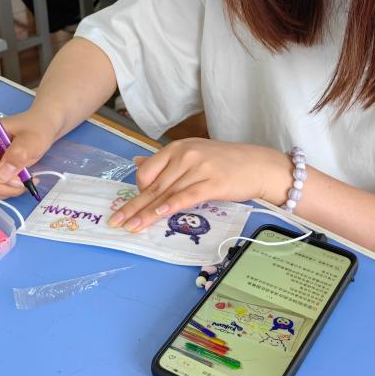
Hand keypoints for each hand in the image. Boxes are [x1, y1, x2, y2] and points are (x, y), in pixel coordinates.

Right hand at [0, 111, 58, 197]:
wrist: (41, 125)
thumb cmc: (37, 128)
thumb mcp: (33, 140)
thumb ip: (18, 155)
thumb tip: (2, 176)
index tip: (21, 178)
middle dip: (4, 187)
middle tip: (26, 182)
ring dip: (7, 190)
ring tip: (26, 181)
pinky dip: (5, 190)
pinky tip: (20, 182)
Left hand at [108, 139, 292, 231]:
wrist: (259, 165)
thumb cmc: (226, 162)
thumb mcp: (193, 155)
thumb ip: (166, 162)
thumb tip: (137, 163)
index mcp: (178, 148)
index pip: (148, 170)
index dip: (138, 191)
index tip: (130, 207)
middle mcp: (185, 155)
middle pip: (154, 185)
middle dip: (133, 206)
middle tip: (115, 222)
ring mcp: (199, 168)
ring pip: (166, 193)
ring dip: (146, 213)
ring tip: (131, 227)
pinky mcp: (213, 183)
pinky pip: (186, 196)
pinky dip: (170, 207)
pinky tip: (157, 216)